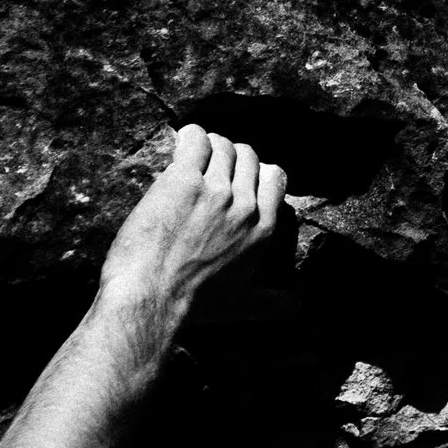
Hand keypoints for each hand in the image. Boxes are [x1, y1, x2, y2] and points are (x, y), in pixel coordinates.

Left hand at [97, 124, 287, 328]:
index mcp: (262, 229)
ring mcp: (215, 190)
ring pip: (221, 145)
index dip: (256, 170)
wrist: (150, 302)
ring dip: (207, 145)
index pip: (274, 176)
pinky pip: (194, 141)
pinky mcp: (182, 181)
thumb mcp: (239, 305)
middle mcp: (245, 205)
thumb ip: (268, 302)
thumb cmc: (192, 306)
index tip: (238, 176)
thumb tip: (298, 311)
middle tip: (208, 163)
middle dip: (228, 156)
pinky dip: (188, 137)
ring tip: (191, 152)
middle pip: (247, 156)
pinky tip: (181, 140)